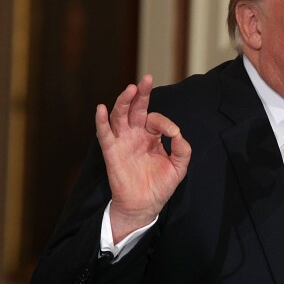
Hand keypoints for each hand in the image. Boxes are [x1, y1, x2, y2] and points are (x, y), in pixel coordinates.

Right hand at [95, 74, 191, 241]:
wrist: (145, 205)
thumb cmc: (161, 185)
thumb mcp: (179, 166)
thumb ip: (182, 149)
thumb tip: (177, 132)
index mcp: (152, 136)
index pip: (156, 119)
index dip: (165, 122)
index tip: (173, 132)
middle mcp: (136, 135)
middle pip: (136, 108)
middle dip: (141, 93)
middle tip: (146, 78)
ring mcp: (123, 141)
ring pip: (119, 116)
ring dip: (123, 101)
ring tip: (130, 89)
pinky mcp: (112, 152)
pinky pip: (104, 134)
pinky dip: (101, 121)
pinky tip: (101, 109)